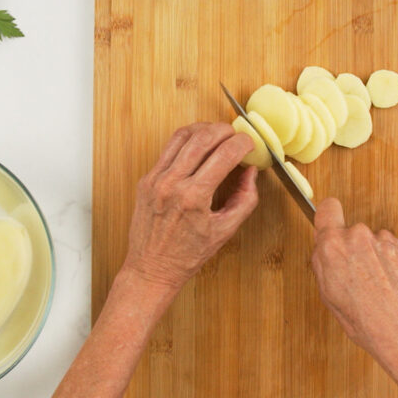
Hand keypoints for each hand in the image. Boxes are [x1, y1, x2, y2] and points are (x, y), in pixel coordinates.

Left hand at [123, 122, 258, 289]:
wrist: (152, 268)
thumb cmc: (187, 255)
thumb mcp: (225, 231)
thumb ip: (245, 199)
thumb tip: (251, 173)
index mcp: (194, 197)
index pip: (225, 154)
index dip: (243, 143)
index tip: (250, 144)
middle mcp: (172, 184)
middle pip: (203, 138)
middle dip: (224, 130)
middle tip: (235, 135)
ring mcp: (156, 179)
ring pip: (182, 136)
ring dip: (203, 129)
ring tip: (217, 135)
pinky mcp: (146, 179)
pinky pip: (168, 148)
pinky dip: (186, 141)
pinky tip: (197, 146)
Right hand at [311, 198, 397, 371]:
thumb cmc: (366, 323)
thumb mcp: (329, 297)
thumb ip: (323, 264)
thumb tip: (322, 246)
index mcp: (333, 247)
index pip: (327, 209)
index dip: (329, 216)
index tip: (331, 222)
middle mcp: (359, 236)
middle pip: (353, 232)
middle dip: (354, 249)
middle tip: (359, 277)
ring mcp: (386, 239)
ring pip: (376, 242)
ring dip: (377, 257)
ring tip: (380, 287)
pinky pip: (396, 248)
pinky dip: (395, 262)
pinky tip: (394, 285)